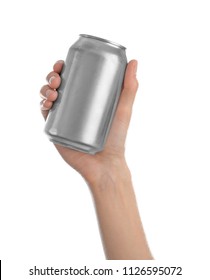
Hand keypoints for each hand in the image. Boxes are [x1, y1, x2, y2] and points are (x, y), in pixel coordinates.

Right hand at [40, 60, 137, 187]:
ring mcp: (64, 118)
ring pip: (48, 98)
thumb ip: (130, 87)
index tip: (62, 63)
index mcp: (86, 98)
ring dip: (44, 89)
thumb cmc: (117, 138)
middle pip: (57, 86)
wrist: (105, 164)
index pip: (71, 78)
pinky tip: (46, 103)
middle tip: (56, 79)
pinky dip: (42, 106)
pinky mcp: (57, 131)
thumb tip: (134, 60)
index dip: (62, 68)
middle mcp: (73, 106)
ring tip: (53, 92)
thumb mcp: (124, 110)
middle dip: (51, 77)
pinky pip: (45, 116)